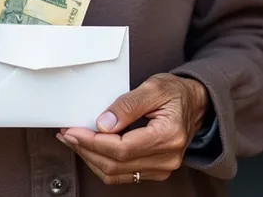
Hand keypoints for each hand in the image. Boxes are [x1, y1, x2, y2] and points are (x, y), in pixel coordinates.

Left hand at [57, 73, 208, 184]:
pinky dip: (102, 163)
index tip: (73, 130)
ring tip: (73, 140)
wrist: (195, 103)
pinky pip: (123, 175)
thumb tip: (103, 123)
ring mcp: (161, 168)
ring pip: (116, 174)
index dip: (93, 142)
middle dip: (86, 150)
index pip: (122, 148)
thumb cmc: (175, 92)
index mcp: (168, 135)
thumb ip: (128, 104)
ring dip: (90, 158)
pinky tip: (89, 148)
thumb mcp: (153, 87)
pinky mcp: (154, 171)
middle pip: (116, 165)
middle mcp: (167, 158)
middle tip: (67, 134)